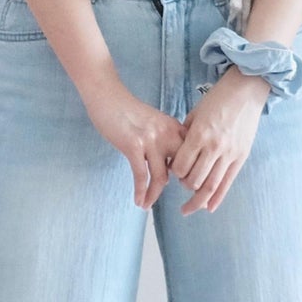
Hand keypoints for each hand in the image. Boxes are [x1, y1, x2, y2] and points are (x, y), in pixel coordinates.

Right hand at [81, 78, 187, 207]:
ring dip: (154, 195)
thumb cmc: (128, 111)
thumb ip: (165, 142)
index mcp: (174, 128)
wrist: (107, 97)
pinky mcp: (133, 146)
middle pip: (184, 168)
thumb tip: (169, 170)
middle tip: (178, 201)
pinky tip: (138, 201)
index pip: (193, 155)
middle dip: (183, 187)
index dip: (193, 174)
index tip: (189, 188)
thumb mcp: (155, 123)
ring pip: (161, 177)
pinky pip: (141, 175)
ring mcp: (151, 140)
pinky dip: (141, 192)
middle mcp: (167, 134)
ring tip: (147, 205)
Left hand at [169, 70, 270, 213]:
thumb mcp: (195, 114)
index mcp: (199, 135)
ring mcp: (230, 153)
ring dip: (197, 201)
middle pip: (194, 180)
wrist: (246, 90)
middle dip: (184, 185)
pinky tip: (208, 208)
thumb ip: (186, 136)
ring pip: (210, 186)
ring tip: (188, 208)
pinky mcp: (241, 156)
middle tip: (182, 182)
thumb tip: (177, 156)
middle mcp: (214, 147)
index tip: (173, 170)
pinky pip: (227, 183)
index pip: (180, 166)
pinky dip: (217, 198)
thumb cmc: (217, 99)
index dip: (174, 172)